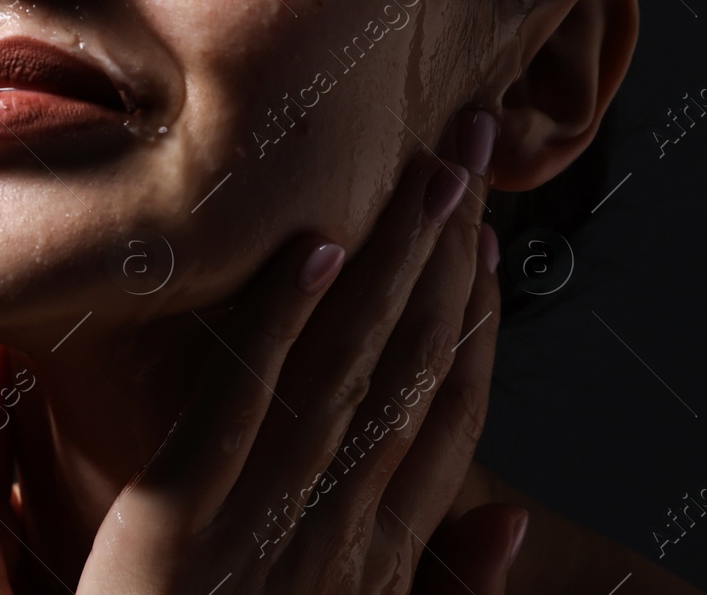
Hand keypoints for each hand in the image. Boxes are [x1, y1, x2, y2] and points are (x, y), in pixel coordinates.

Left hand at [75, 107, 517, 593]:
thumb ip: (440, 580)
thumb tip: (518, 522)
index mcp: (375, 550)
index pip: (444, 413)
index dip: (476, 319)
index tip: (490, 239)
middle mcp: (343, 524)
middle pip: (413, 367)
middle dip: (450, 255)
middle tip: (472, 155)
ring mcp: (272, 517)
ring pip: (354, 368)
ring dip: (397, 263)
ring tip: (430, 170)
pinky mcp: (187, 520)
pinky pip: (246, 406)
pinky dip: (287, 327)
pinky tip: (314, 248)